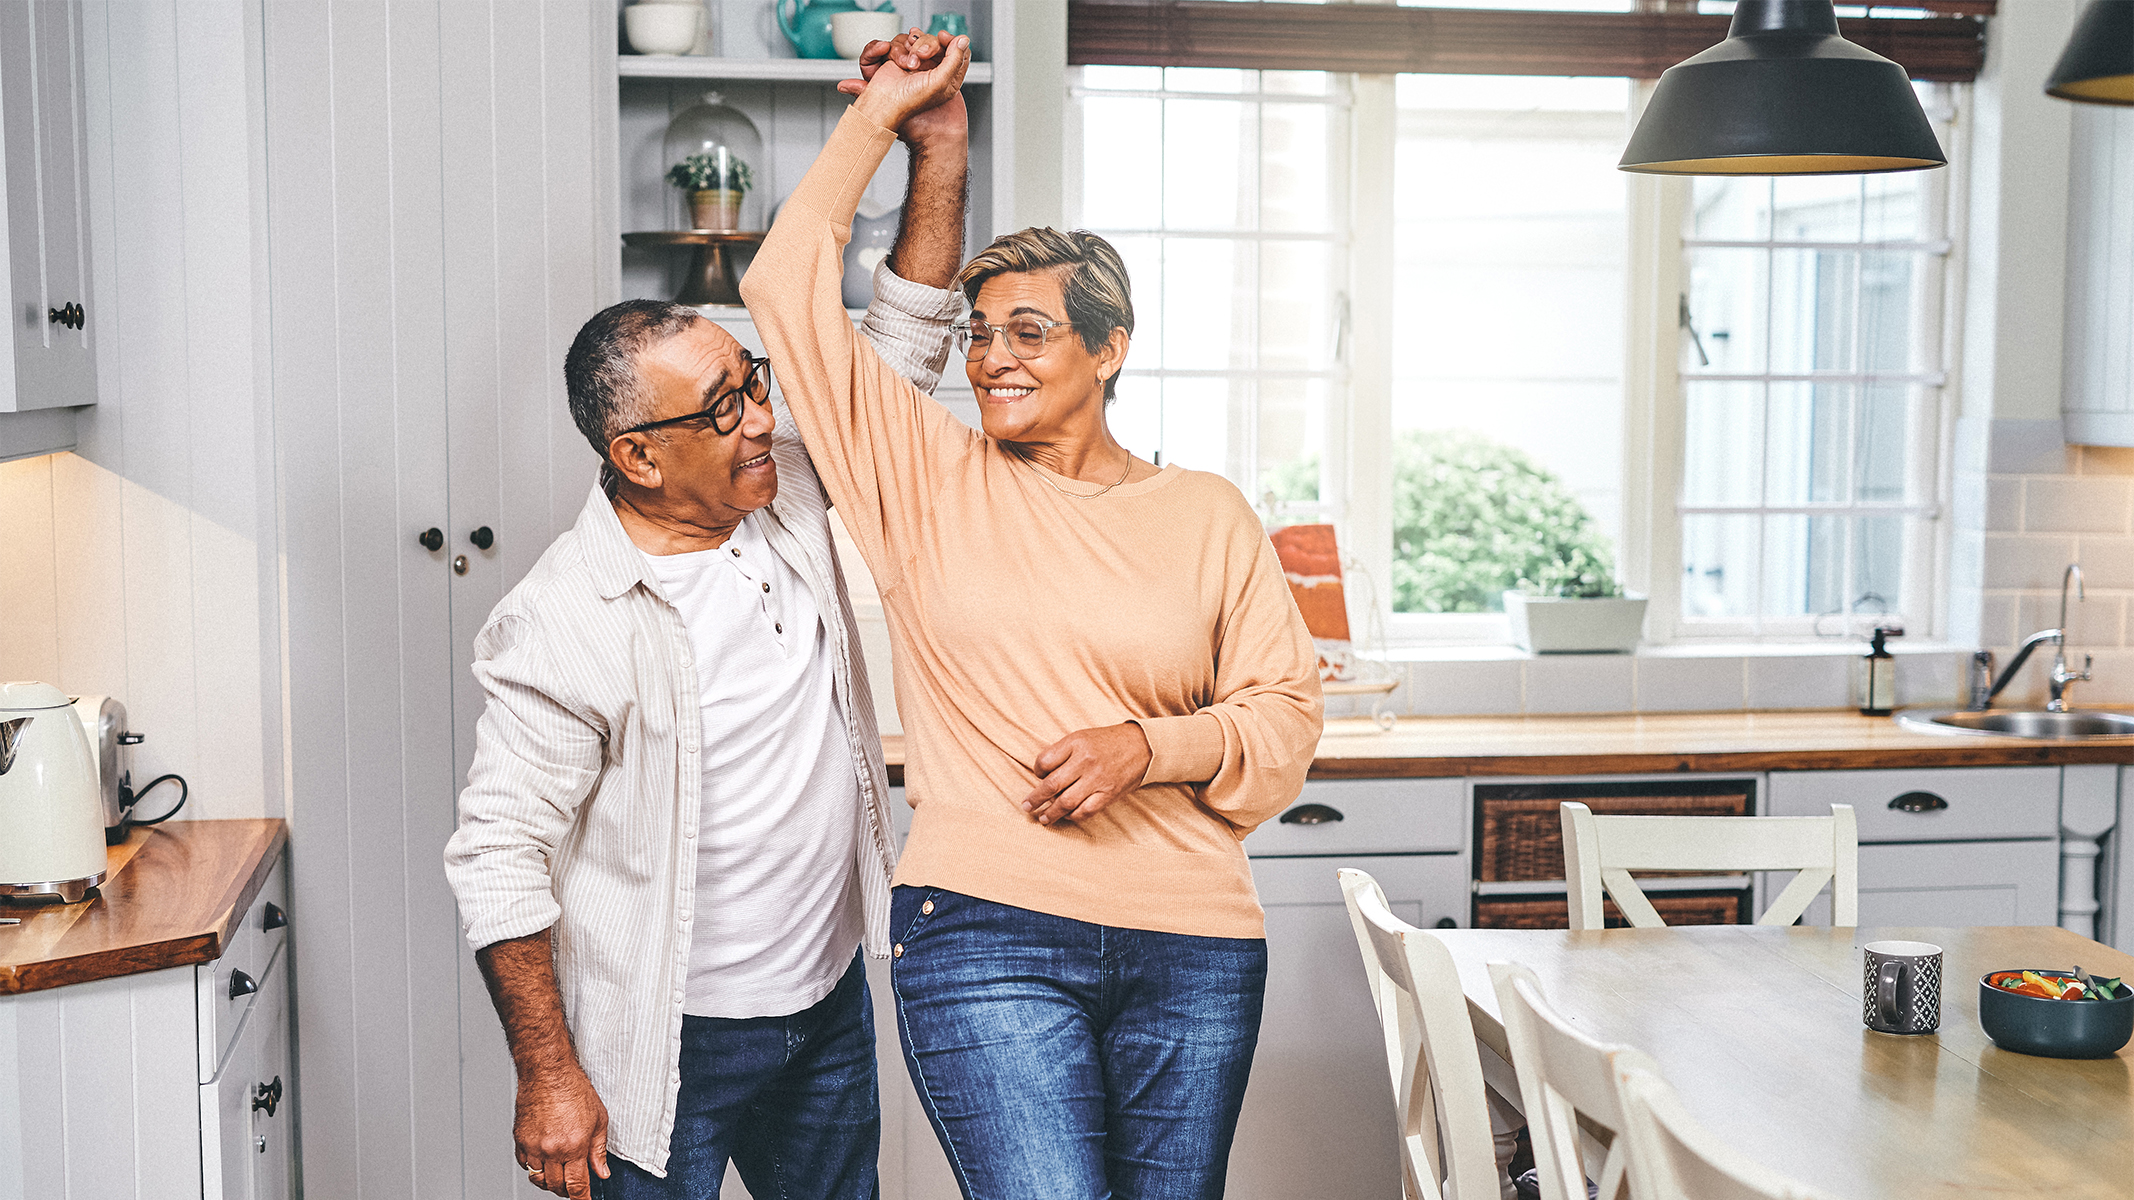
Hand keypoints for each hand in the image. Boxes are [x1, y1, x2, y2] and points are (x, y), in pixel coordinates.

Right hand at [515, 1066, 609, 1198]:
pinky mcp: (520, 1140)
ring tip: (559, 1174)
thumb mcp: (599, 1119)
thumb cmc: (573, 1089)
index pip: (577, 1185)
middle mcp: (551, 1150)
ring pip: (538, 1178)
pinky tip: (544, 1160)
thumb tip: (602, 1171)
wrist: (547, 1073)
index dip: (582, 1199)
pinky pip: (525, 1165)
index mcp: (574, 1146)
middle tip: (574, 1186)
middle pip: (556, 1186)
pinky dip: (534, 1168)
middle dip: (566, 1191)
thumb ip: (599, 1150)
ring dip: (549, 1181)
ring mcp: (533, 1146)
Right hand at [839, 28, 970, 133]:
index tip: (942, 37)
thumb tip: (964, 40)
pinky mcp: (907, 58)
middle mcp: (937, 71)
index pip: (961, 52)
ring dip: (915, 47)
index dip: (952, 41)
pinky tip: (902, 61)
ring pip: (925, 40)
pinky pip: (909, 42)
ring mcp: (921, 64)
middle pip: (942, 43)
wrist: (884, 101)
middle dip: (929, 45)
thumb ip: (955, 59)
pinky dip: (904, 47)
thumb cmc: (910, 99)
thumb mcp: (940, 81)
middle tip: (922, 54)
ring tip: (910, 63)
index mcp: (950, 79)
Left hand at [1021, 723, 1152, 825]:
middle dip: (1036, 799)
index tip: (1038, 776)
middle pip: (1051, 785)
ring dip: (1051, 813)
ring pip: (1066, 802)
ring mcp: (1097, 779)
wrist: (1143, 746)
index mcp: (1076, 743)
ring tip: (1043, 818)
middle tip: (1027, 807)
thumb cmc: (1108, 742)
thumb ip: (1062, 752)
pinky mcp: (1108, 794)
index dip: (1037, 771)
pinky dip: (1073, 816)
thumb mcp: (1082, 737)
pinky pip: (1085, 811)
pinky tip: (1067, 817)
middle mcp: (1085, 761)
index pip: (1044, 761)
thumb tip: (1042, 775)